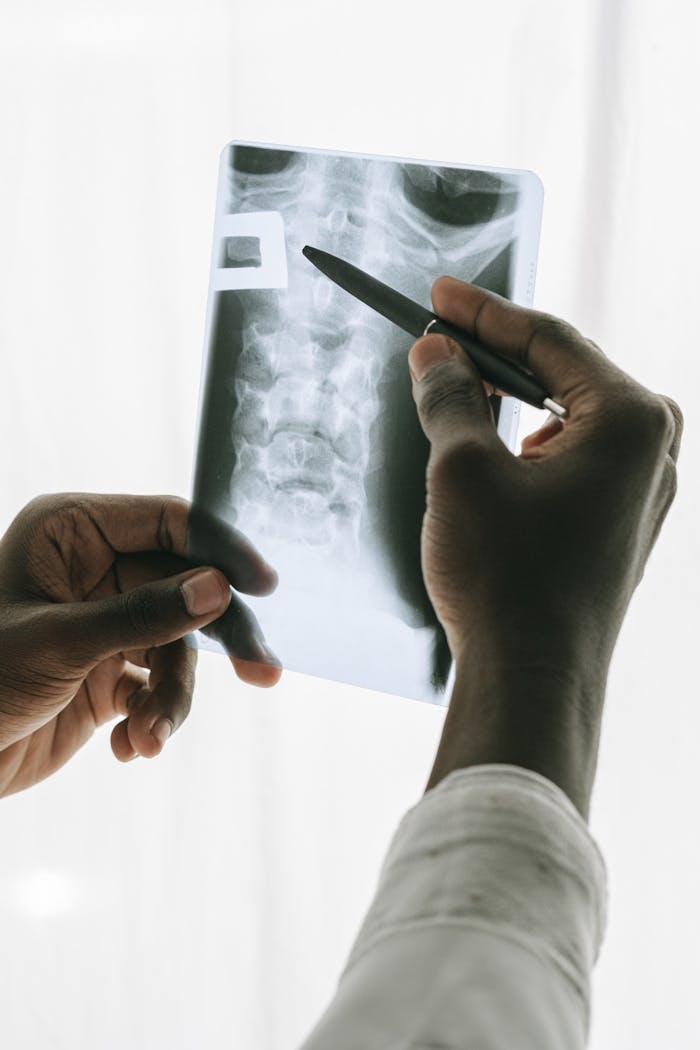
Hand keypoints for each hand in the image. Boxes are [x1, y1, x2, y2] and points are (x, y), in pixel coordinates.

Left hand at [0, 494, 280, 796]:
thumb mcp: (61, 643)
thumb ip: (144, 614)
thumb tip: (219, 587)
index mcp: (73, 532)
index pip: (169, 523)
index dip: (220, 550)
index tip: (263, 587)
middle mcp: (94, 569)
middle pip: (186, 587)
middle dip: (216, 638)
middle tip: (261, 671)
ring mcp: (105, 620)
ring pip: (177, 646)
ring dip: (172, 697)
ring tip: (149, 737)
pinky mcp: (107, 671)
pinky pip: (158, 685)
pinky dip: (152, 717)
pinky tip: (130, 746)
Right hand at [409, 279, 682, 811]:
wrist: (533, 682)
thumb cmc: (506, 580)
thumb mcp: (461, 470)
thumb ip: (450, 396)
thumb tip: (436, 352)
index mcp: (631, 419)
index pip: (548, 339)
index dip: (483, 313)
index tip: (438, 294)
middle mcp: (654, 448)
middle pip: (563, 374)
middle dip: (496, 356)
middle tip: (438, 339)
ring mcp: (644, 489)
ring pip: (566, 419)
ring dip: (509, 405)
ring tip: (454, 398)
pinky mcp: (623, 522)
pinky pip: (572, 459)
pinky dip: (526, 447)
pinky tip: (489, 457)